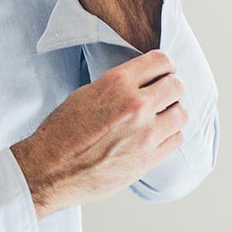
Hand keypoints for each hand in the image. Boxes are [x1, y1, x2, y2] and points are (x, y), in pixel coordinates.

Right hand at [10, 50, 186, 217]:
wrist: (50, 170)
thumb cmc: (61, 133)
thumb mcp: (84, 94)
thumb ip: (117, 87)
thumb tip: (140, 83)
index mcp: (117, 83)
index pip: (160, 61)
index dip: (164, 66)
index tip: (162, 72)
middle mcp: (136, 105)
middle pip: (176, 86)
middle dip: (170, 88)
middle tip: (162, 95)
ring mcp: (146, 134)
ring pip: (181, 113)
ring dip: (172, 113)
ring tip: (159, 117)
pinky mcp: (149, 158)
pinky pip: (177, 139)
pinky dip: (170, 135)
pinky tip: (156, 136)